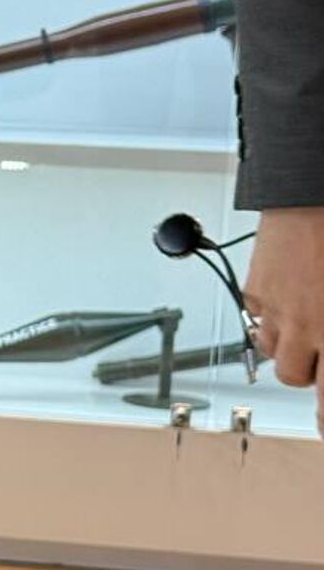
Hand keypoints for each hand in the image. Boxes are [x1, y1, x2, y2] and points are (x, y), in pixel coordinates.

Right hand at [244, 206, 323, 435]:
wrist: (312, 191)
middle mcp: (303, 325)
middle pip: (294, 377)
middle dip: (307, 369)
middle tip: (319, 352)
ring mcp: (274, 306)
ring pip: (270, 348)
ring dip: (286, 342)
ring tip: (305, 318)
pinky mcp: (253, 287)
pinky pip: (255, 315)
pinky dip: (269, 313)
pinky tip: (289, 293)